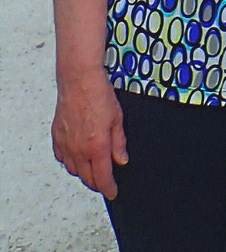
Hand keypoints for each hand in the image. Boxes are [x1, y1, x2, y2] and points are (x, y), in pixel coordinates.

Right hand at [52, 72, 127, 198]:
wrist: (79, 80)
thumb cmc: (99, 95)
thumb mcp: (117, 118)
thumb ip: (119, 143)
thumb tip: (121, 160)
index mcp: (96, 147)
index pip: (102, 177)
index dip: (108, 188)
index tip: (112, 192)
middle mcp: (79, 150)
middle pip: (87, 178)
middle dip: (97, 183)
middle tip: (104, 181)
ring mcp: (66, 145)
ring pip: (73, 170)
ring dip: (83, 173)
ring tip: (92, 168)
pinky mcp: (57, 137)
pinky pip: (62, 158)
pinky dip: (69, 162)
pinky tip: (76, 156)